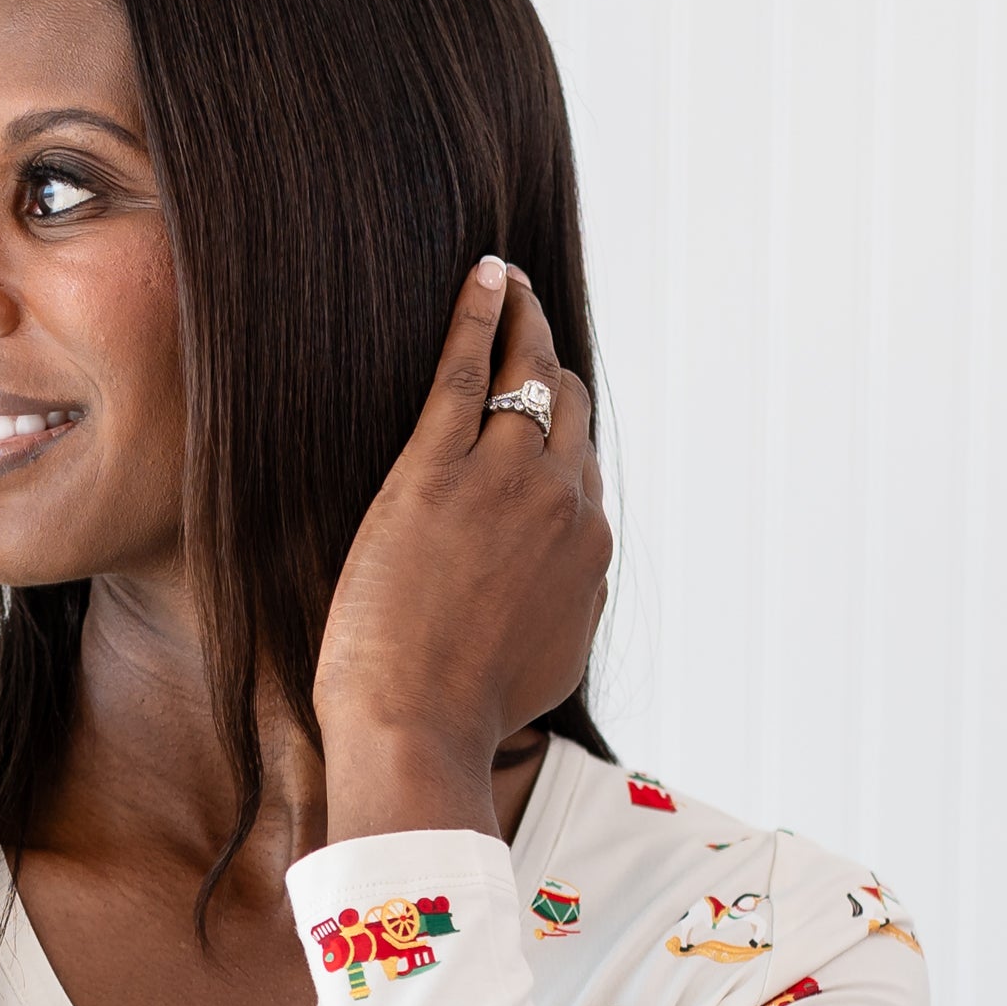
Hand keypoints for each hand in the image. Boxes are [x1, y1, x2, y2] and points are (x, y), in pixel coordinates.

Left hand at [311, 256, 612, 829]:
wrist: (418, 730)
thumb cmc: (463, 716)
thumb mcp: (545, 667)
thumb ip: (564, 611)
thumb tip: (567, 590)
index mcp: (588, 550)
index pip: (584, 468)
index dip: (560, 437)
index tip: (541, 414)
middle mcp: (564, 503)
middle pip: (569, 409)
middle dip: (551, 363)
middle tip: (530, 324)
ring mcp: (505, 480)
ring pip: (530, 375)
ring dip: (525, 320)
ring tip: (509, 284)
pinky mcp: (437, 468)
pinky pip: (466, 366)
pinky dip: (481, 312)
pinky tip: (484, 275)